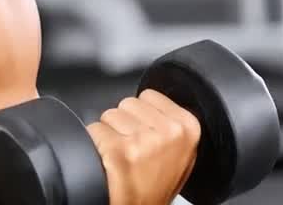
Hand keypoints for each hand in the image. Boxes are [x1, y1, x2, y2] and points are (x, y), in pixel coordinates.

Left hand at [86, 89, 201, 204]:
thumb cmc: (156, 186)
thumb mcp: (181, 153)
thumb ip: (172, 124)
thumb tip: (154, 103)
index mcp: (188, 127)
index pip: (149, 95)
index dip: (141, 114)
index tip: (146, 134)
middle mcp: (169, 133)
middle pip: (127, 103)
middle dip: (125, 123)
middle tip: (134, 150)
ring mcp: (143, 142)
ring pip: (109, 115)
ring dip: (110, 133)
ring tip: (123, 157)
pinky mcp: (118, 151)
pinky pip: (94, 130)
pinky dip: (95, 143)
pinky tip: (109, 161)